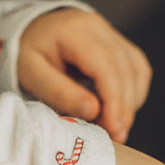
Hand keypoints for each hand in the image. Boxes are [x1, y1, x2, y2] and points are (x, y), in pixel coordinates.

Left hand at [17, 7, 151, 142]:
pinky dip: (133, 93)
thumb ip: (59, 92)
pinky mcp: (119, 45)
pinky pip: (137, 70)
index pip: (105, 66)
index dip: (114, 100)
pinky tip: (118, 110)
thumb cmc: (27, 53)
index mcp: (74, 30)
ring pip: (136, 70)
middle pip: (125, 70)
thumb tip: (93, 111)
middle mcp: (98, 27)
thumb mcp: (31, 73)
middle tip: (114, 136)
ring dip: (131, 102)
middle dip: (123, 107)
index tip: (112, 129)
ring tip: (114, 127)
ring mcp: (112, 34)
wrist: (31, 30)